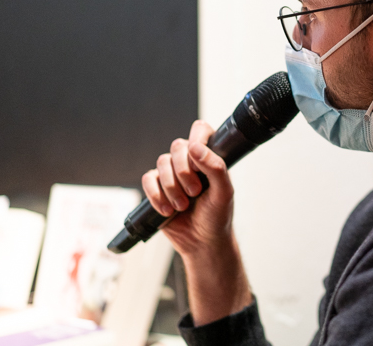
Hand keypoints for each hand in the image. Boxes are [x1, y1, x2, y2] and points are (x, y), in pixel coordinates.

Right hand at [142, 120, 233, 255]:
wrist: (202, 242)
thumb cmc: (217, 216)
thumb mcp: (224, 192)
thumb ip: (215, 167)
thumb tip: (195, 147)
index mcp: (209, 157)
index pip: (200, 130)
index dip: (196, 139)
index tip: (197, 160)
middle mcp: (189, 161)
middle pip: (177, 146)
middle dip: (184, 172)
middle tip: (195, 192)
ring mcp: (172, 173)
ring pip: (162, 162)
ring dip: (172, 187)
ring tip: (182, 205)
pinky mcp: (157, 187)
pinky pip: (148, 179)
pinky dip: (156, 195)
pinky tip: (167, 210)